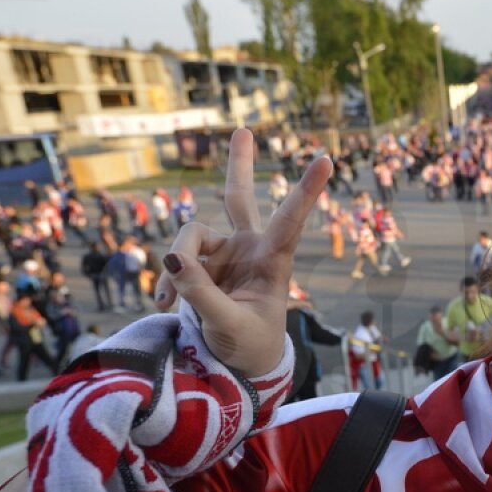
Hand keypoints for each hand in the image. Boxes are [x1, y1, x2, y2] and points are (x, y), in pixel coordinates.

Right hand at [153, 130, 331, 376]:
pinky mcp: (200, 263)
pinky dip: (167, 282)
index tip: (327, 159)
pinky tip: (165, 304)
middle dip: (239, 164)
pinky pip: (174, 261)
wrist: (240, 361)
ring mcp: (224, 253)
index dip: (306, 190)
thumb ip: (200, 294)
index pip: (290, 221)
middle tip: (244, 129)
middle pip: (238, 198)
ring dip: (175, 268)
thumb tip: (171, 259)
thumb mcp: (228, 325)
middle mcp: (250, 249)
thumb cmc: (249, 343)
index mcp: (273, 261)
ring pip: (187, 238)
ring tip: (169, 302)